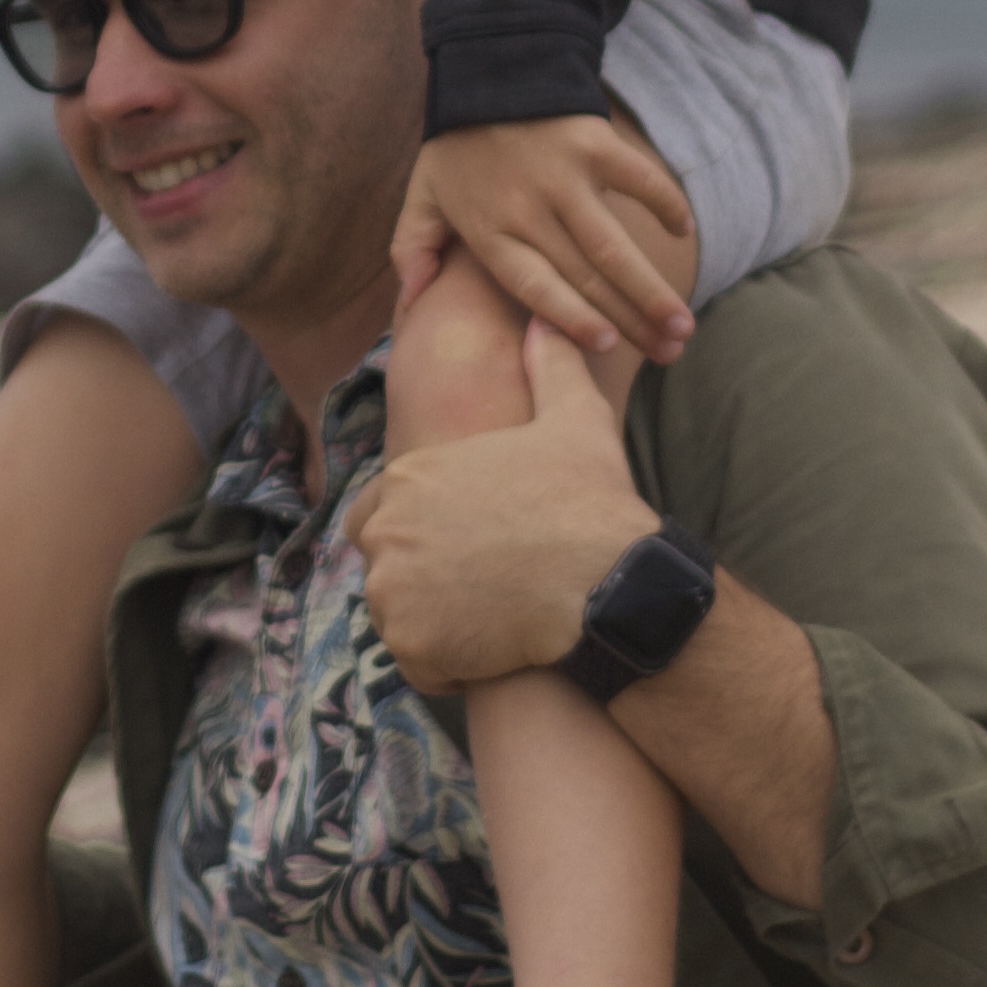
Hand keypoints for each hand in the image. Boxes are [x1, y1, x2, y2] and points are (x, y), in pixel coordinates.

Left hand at [355, 322, 659, 690]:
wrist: (609, 584)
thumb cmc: (591, 502)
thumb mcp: (574, 420)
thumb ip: (549, 366)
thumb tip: (541, 320)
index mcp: (412, 475)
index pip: (377, 511)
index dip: (414, 532)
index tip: (457, 547)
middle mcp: (389, 529)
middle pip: (382, 565)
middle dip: (418, 578)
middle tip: (475, 588)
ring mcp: (395, 589)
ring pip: (397, 615)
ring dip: (431, 622)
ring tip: (487, 618)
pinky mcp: (413, 643)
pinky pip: (417, 663)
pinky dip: (446, 665)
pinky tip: (491, 650)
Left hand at [396, 116, 697, 363]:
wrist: (485, 65)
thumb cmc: (457, 143)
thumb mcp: (421, 195)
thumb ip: (412, 248)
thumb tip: (411, 302)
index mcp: (489, 229)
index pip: (534, 286)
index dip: (571, 319)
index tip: (606, 348)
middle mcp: (529, 208)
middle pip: (586, 277)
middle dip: (630, 321)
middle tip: (669, 353)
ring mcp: (564, 174)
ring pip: (615, 245)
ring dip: (652, 288)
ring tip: (683, 326)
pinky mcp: (594, 141)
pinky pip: (639, 180)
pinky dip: (664, 204)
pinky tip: (683, 232)